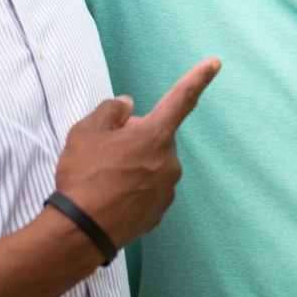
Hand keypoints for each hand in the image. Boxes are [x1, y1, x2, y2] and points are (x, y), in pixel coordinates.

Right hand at [53, 58, 220, 250]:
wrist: (80, 232)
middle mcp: (169, 162)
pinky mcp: (158, 213)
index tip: (215, 63)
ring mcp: (167, 191)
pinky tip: (110, 197)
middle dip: (136, 138)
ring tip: (102, 179)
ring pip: (151, 165)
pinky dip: (132, 189)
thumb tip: (126, 106)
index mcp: (156, 136)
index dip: (199, 78)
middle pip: (155, 137)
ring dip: (134, 165)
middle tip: (105, 150)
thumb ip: (110, 111)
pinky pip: (148, 190)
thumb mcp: (86, 131)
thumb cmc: (83, 177)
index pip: (182, 99)